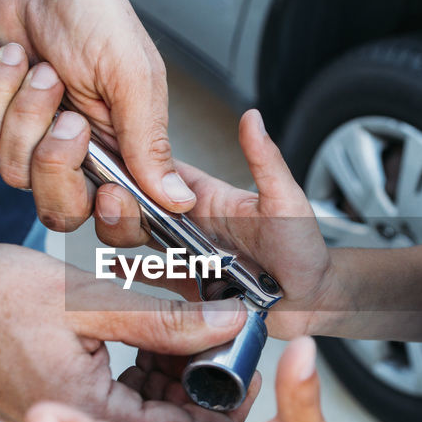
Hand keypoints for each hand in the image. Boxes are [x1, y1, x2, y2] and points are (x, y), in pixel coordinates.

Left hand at [0, 0, 190, 229]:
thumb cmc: (95, 15)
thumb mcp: (134, 76)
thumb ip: (151, 142)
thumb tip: (178, 198)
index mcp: (124, 151)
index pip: (122, 218)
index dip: (115, 220)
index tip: (111, 193)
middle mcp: (79, 156)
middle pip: (61, 211)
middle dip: (57, 166)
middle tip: (71, 121)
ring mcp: (33, 140)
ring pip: (15, 172)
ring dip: (29, 113)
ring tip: (45, 71)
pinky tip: (16, 60)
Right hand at [0, 242, 253, 421]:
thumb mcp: (87, 300)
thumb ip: (163, 318)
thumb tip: (229, 324)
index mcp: (87, 419)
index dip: (221, 400)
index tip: (244, 362)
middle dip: (199, 385)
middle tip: (221, 337)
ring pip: (144, 413)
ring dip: (170, 375)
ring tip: (187, 327)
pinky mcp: (61, 409)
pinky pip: (118, 403)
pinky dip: (140, 372)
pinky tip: (149, 336)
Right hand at [95, 109, 334, 339]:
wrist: (311, 303)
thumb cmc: (304, 250)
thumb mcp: (285, 201)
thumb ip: (266, 162)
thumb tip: (252, 118)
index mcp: (211, 199)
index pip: (165, 173)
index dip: (138, 161)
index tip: (112, 152)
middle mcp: (193, 226)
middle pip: (141, 206)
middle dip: (120, 201)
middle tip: (109, 202)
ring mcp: (187, 256)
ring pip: (139, 239)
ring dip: (121, 231)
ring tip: (111, 227)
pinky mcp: (188, 287)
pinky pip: (152, 277)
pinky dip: (129, 273)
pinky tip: (110, 270)